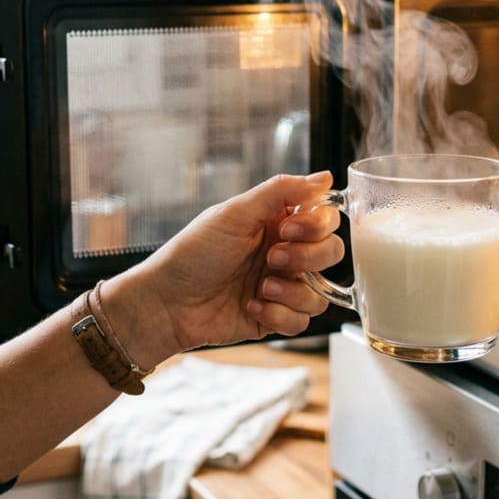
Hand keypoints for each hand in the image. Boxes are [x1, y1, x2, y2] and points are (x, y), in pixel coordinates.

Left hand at [103, 171, 343, 363]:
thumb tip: (325, 177)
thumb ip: (282, 191)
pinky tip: (251, 306)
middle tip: (272, 257)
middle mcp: (284, 252)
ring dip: (293, 291)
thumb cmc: (193, 253)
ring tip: (260, 288)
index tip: (288, 228)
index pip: (325, 218)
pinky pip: (302, 321)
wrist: (167, 302)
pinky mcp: (275, 317)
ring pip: (321, 292)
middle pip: (331, 253)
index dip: (317, 225)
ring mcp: (281, 286)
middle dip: (307, 257)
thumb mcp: (235, 213)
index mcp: (277, 221)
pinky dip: (279, 315)